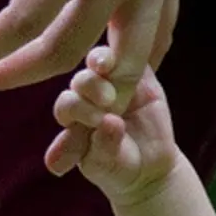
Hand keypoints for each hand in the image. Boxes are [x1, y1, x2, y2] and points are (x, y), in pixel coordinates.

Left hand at [45, 47, 178, 205]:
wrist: (147, 166)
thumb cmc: (116, 166)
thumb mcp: (106, 165)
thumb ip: (104, 146)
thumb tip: (111, 122)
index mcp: (71, 115)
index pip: (67, 104)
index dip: (78, 108)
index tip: (95, 121)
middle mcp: (87, 95)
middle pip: (82, 80)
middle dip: (90, 87)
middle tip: (107, 101)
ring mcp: (113, 81)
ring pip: (102, 60)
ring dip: (102, 59)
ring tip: (106, 67)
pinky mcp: (141, 74)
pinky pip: (136, 56)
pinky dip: (134, 50)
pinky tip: (135, 49)